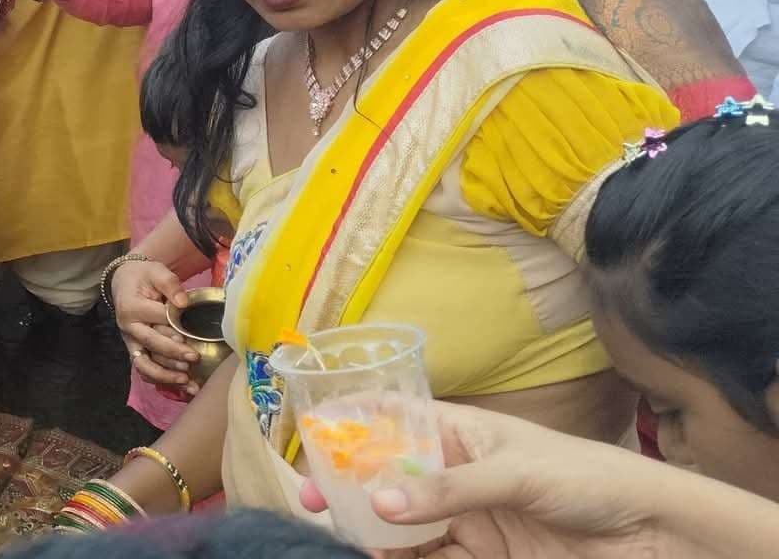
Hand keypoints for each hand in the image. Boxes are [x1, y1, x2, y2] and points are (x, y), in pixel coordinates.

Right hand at [110, 258, 198, 393]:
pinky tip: (181, 387)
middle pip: (150, 345)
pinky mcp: (136, 351)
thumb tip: (184, 303)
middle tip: (194, 358)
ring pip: (144, 365)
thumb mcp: (156, 271)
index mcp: (131, 307)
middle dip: (173, 353)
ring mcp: (131, 342)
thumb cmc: (144, 276)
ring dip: (165, 375)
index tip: (188, 335)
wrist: (125, 282)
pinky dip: (162, 381)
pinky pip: (146, 370)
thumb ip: (170, 284)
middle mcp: (128, 328)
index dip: (173, 327)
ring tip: (186, 380)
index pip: (155, 318)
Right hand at [299, 402, 671, 557]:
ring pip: (399, 521)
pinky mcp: (480, 556)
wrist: (650, 535)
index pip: (395, 414)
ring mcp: (465, 517)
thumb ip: (447, 491)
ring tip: (337, 530)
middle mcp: (455, 472)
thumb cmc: (589, 479)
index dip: (351, 417)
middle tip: (308, 496)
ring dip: (367, 527)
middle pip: (386, 474)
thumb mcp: (515, 473)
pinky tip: (376, 556)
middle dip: (345, 482)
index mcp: (462, 431)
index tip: (310, 429)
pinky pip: (425, 558)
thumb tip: (379, 504)